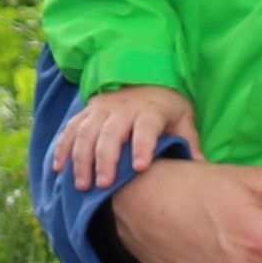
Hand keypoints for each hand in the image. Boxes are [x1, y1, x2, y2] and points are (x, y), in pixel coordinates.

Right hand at [50, 85, 200, 191]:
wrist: (145, 77)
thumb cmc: (167, 107)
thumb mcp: (183, 118)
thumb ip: (189, 141)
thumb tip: (202, 168)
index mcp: (150, 110)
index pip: (146, 127)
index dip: (143, 146)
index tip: (140, 168)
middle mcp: (123, 108)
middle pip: (111, 133)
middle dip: (105, 159)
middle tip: (104, 185)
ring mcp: (102, 109)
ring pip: (86, 132)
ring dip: (81, 159)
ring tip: (81, 185)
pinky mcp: (87, 112)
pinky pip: (71, 129)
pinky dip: (63, 148)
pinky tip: (59, 168)